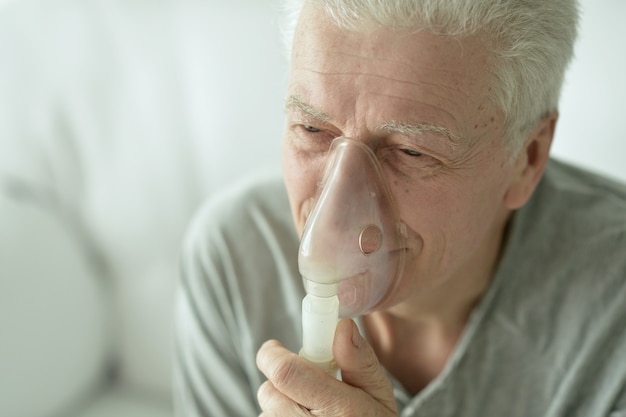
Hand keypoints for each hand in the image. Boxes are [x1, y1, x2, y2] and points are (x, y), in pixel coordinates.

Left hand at [256, 318, 397, 415]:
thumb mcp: (380, 396)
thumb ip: (359, 361)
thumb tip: (343, 327)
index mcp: (342, 410)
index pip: (285, 374)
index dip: (271, 354)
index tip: (274, 347)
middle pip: (269, 392)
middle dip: (280, 381)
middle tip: (304, 384)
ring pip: (266, 413)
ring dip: (279, 406)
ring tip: (309, 412)